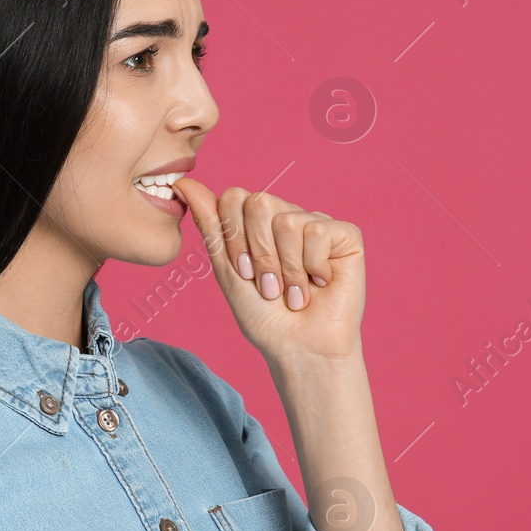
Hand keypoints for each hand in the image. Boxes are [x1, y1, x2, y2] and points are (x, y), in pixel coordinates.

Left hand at [173, 177, 365, 363]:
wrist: (298, 348)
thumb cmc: (264, 315)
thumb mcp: (227, 270)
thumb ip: (210, 225)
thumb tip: (184, 182)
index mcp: (257, 222)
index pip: (234, 198)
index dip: (234, 239)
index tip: (244, 272)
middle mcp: (287, 216)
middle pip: (259, 202)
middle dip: (259, 253)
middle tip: (269, 284)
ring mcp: (316, 223)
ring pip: (287, 221)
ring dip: (286, 268)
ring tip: (294, 291)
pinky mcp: (346, 235)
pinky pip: (318, 230)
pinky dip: (313, 266)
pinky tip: (320, 283)